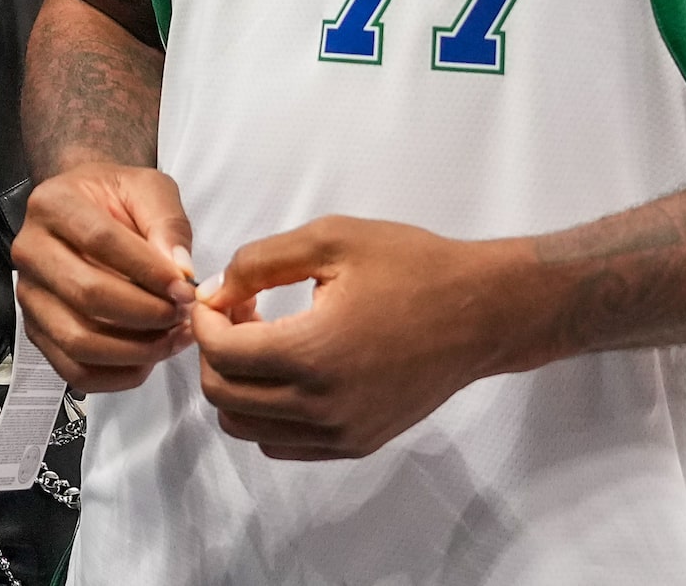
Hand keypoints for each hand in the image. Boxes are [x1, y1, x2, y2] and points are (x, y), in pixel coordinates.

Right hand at [10, 162, 197, 390]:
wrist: (89, 212)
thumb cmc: (117, 201)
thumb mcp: (149, 190)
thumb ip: (167, 223)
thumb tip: (180, 271)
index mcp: (52, 204)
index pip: (99, 241)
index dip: (148, 270)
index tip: (185, 287)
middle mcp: (30, 250)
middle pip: (87, 295)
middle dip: (146, 313)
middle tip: (182, 314)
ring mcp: (30, 295)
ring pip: (79, 340)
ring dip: (136, 349)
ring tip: (172, 336)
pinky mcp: (37, 330)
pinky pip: (74, 370)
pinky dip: (118, 375)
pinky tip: (149, 358)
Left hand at [191, 217, 538, 460]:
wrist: (483, 312)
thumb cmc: (410, 266)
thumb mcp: (329, 240)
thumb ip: (258, 263)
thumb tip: (213, 293)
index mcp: (313, 354)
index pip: (220, 355)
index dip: (202, 321)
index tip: (218, 296)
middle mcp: (323, 407)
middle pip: (223, 398)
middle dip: (214, 352)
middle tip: (240, 315)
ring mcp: (342, 432)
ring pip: (247, 428)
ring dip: (237, 385)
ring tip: (264, 342)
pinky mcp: (358, 443)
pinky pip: (282, 445)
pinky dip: (266, 413)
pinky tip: (287, 370)